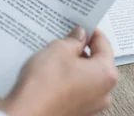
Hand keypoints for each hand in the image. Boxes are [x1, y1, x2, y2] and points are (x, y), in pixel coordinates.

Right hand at [0, 27, 117, 115]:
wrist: (26, 113)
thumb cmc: (45, 84)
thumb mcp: (59, 49)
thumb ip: (74, 40)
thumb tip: (79, 36)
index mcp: (106, 74)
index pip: (104, 45)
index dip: (91, 32)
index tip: (82, 26)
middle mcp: (103, 93)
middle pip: (97, 63)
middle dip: (82, 50)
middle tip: (66, 39)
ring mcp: (91, 106)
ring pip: (86, 77)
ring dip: (74, 66)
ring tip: (56, 56)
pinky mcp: (76, 112)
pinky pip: (76, 90)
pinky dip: (68, 80)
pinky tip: (52, 74)